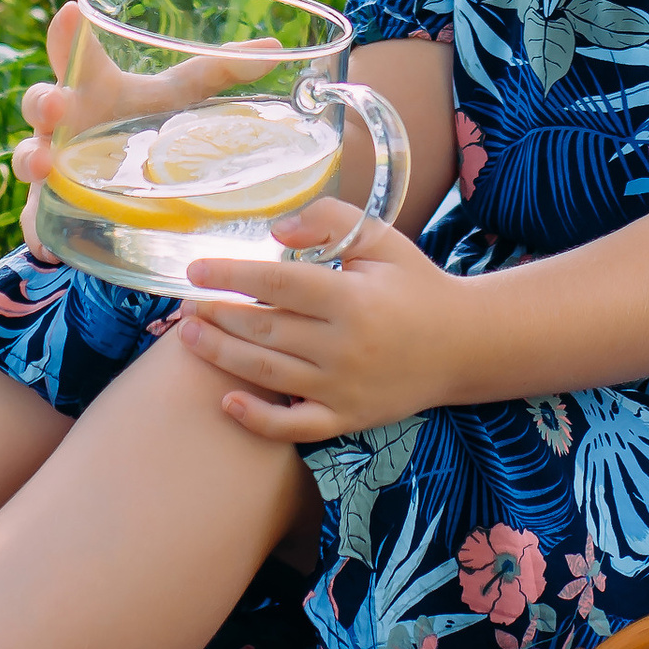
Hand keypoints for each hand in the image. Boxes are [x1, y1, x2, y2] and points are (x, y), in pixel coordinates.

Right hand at [9, 0, 285, 267]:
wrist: (123, 178)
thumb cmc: (147, 120)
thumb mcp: (180, 95)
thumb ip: (221, 70)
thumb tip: (274, 48)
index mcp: (93, 86)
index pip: (75, 51)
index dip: (69, 32)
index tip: (74, 10)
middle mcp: (64, 122)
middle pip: (40, 101)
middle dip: (43, 101)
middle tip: (57, 104)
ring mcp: (52, 165)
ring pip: (28, 157)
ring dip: (32, 159)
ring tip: (45, 165)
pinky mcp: (49, 211)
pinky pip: (35, 222)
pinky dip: (38, 233)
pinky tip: (48, 245)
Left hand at [174, 213, 466, 441]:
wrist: (465, 345)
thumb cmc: (415, 285)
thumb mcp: (380, 239)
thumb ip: (329, 221)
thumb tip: (276, 233)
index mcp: (352, 299)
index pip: (277, 285)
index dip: (231, 276)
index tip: (195, 270)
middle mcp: (345, 347)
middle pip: (264, 332)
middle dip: (217, 316)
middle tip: (183, 304)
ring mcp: (344, 389)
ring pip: (268, 374)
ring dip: (221, 356)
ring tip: (189, 336)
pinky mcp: (348, 419)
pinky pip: (295, 426)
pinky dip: (258, 419)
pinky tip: (227, 401)